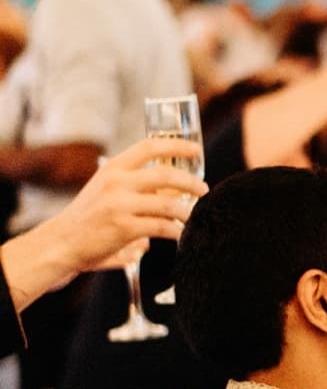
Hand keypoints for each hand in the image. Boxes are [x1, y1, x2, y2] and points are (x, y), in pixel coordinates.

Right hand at [36, 138, 206, 276]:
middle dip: (191, 182)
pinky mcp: (124, 228)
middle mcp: (116, 182)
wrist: (61, 242)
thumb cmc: (88, 217)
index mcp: (113, 168)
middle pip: (166, 175)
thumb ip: (135, 184)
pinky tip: (181, 234)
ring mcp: (119, 205)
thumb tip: (174, 187)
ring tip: (193, 216)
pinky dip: (177, 230)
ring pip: (169, 203)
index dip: (176, 145)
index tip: (195, 150)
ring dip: (188, 211)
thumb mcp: (106, 189)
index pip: (148, 147)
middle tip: (203, 190)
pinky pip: (162, 227)